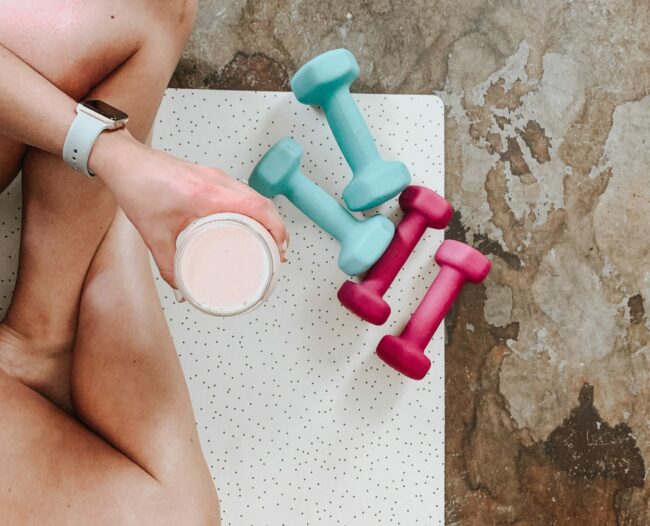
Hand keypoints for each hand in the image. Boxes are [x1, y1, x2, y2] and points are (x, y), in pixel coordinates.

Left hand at [89, 129, 288, 286]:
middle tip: (278, 252)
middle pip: (263, 202)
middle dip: (277, 228)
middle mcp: (217, 181)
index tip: (279, 250)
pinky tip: (250, 222)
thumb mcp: (153, 234)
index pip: (258, 207)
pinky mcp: (211, 176)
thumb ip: (168, 265)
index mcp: (207, 194)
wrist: (125, 162)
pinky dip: (253, 208)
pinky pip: (242, 192)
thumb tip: (183, 288)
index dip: (277, 229)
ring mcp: (216, 176)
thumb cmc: (138, 186)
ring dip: (267, 217)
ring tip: (269, 240)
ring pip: (255, 195)